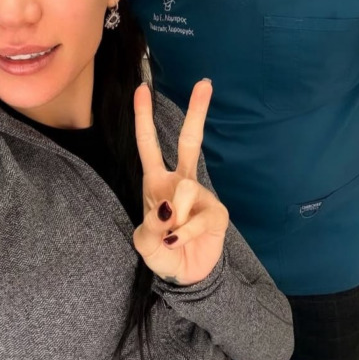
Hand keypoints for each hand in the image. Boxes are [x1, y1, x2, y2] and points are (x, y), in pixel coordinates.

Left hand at [133, 79, 228, 285]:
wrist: (186, 276)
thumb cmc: (162, 252)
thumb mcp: (144, 242)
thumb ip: (149, 227)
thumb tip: (170, 211)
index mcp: (157, 182)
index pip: (149, 144)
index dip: (143, 118)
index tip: (142, 89)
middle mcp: (180, 182)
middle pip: (191, 141)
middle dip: (197, 112)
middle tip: (204, 83)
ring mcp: (201, 195)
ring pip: (186, 188)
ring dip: (173, 217)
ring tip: (170, 236)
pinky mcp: (217, 213)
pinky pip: (196, 217)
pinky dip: (183, 234)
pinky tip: (177, 242)